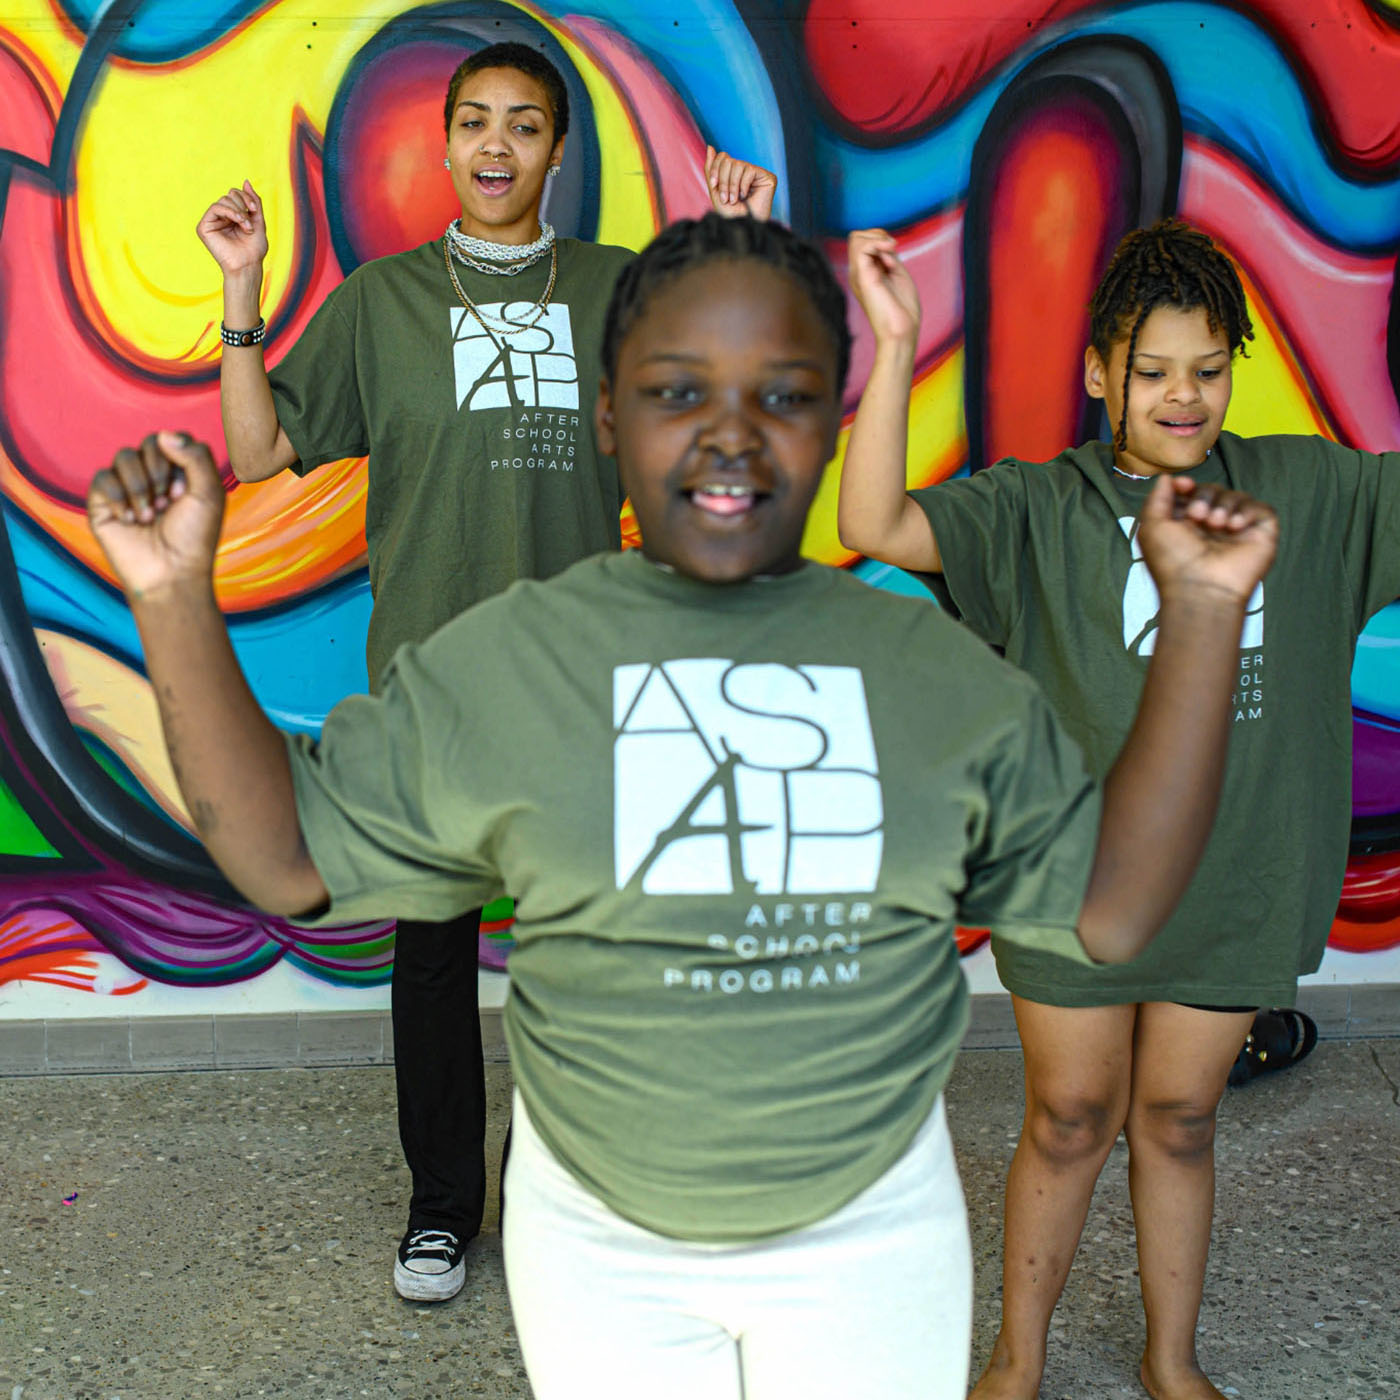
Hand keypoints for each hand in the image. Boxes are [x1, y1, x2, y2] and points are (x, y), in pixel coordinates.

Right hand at [87, 434, 226, 599]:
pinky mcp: (102, 501)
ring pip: (124, 456)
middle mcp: (152, 475)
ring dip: (141, 488)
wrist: (171, 572)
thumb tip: (164, 434)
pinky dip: (119, 498)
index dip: (180, 461)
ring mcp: (126, 486)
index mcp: (179, 471)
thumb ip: (197, 456)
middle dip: (162, 473)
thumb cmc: (194, 537)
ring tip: (150, 516)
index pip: (173, 439)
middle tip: (169, 504)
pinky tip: (130, 520)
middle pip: (149, 443)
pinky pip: (103, 478)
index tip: (185, 493)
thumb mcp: (209, 494)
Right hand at [196, 180, 267, 276]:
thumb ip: (253, 201)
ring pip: (223, 200)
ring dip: (238, 212)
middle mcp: (220, 217)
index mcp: (232, 216)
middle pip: (229, 195)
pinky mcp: (204, 227)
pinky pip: (215, 208)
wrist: (248, 266)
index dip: (246, 197)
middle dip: (243, 205)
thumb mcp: (258, 221)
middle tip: (250, 223)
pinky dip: (230, 212)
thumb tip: (246, 181)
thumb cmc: (254, 249)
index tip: (255, 210)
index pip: (235, 194)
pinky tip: (239, 222)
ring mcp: (211, 221)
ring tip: (246, 227)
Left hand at [705, 147, 776, 220]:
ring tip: (735, 199)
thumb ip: (711, 170)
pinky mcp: (767, 176)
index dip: (715, 169)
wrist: (745, 226)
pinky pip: (749, 170)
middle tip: (726, 198)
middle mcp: (745, 171)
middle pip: (728, 160)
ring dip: (732, 185)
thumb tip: (710, 146)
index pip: (723, 157)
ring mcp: (756, 173)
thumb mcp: (715, 192)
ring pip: (737, 164)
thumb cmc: (731, 214)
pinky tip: (746, 195)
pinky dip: (743, 185)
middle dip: (723, 180)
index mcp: (733, 173)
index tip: (714, 186)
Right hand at [847, 228, 919, 345]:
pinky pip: (861, 247)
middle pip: (856, 237)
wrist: (901, 331)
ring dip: (878, 238)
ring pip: (855, 238)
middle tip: (893, 251)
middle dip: (877, 235)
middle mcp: (858, 273)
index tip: (894, 253)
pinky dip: (878, 243)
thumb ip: (889, 256)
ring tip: (892, 253)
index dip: (880, 239)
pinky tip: (891, 253)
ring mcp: (858, 275)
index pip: (863, 242)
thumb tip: (883, 241)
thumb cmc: (903, 309)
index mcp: (866, 273)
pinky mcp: (862, 277)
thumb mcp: (897, 274)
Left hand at [1138, 476, 1277, 606]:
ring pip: (1236, 496)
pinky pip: (1260, 508)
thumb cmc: (1173, 563)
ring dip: (1223, 506)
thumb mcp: (1152, 527)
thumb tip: (1167, 478)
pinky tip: (1234, 527)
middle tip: (1197, 517)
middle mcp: (1212, 527)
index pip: (1193, 493)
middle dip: (1203, 497)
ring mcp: (1237, 531)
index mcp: (1187, 525)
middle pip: (1213, 490)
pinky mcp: (1261, 534)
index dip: (1189, 486)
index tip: (1184, 486)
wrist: (1200, 589)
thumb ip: (1157, 498)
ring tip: (1215, 526)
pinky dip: (1246, 512)